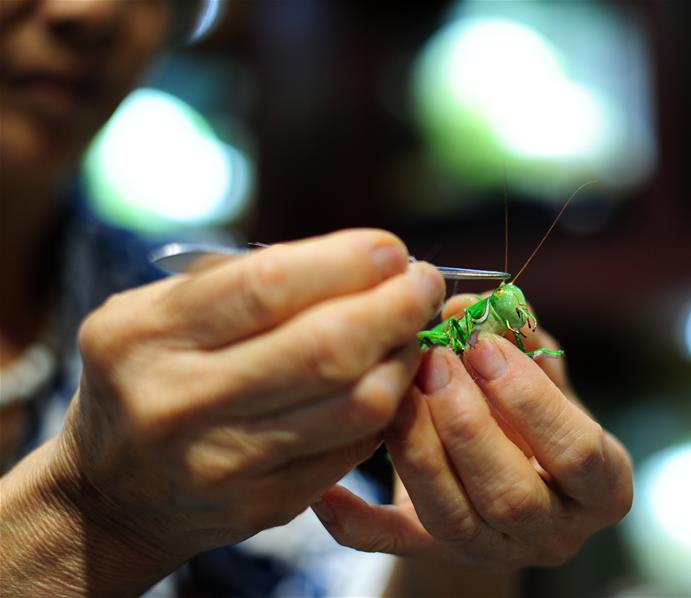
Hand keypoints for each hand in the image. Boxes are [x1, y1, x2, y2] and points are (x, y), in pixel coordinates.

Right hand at [51, 229, 445, 562]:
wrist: (110, 492)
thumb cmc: (148, 375)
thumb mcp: (158, 312)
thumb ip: (242, 281)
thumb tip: (363, 259)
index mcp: (146, 336)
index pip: (269, 287)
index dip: (346, 263)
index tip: (391, 251)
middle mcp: (179, 402)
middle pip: (326, 349)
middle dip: (396, 307)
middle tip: (423, 285)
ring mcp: (223, 463)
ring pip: (356, 404)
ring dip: (404, 358)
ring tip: (413, 331)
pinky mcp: (262, 506)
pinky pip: (354, 448)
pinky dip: (386, 407)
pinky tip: (389, 381)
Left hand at [310, 294, 632, 568]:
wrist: (512, 483)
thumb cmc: (538, 419)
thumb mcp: (545, 382)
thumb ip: (522, 342)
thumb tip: (475, 302)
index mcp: (601, 486)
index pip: (577, 452)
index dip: (530, 399)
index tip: (484, 347)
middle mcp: (554, 531)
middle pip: (511, 494)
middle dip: (467, 423)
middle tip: (433, 362)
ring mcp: (496, 550)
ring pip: (451, 518)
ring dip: (419, 449)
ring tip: (397, 390)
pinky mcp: (440, 556)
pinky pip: (395, 547)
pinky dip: (357, 523)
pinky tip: (327, 493)